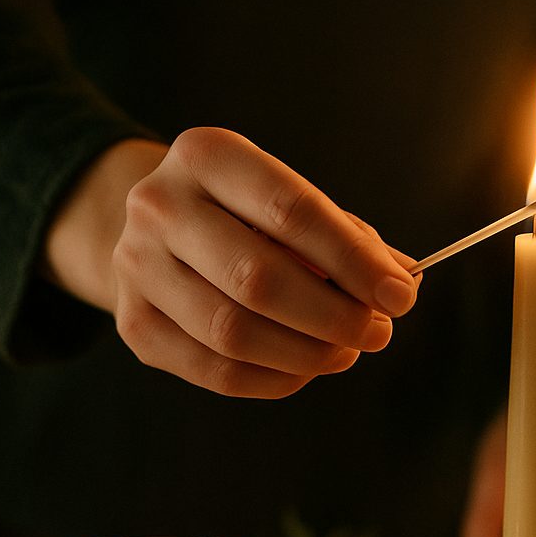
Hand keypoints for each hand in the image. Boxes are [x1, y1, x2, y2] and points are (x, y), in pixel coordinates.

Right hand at [46, 133, 418, 398]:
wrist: (154, 234)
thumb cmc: (243, 217)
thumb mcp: (288, 203)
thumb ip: (346, 238)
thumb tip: (401, 282)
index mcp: (207, 156)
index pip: (292, 211)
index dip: (354, 262)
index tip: (400, 296)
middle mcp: (159, 205)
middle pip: (257, 278)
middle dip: (333, 316)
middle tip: (377, 333)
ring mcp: (136, 266)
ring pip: (232, 332)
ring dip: (306, 354)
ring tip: (345, 352)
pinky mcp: (133, 325)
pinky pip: (215, 372)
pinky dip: (274, 380)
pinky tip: (305, 370)